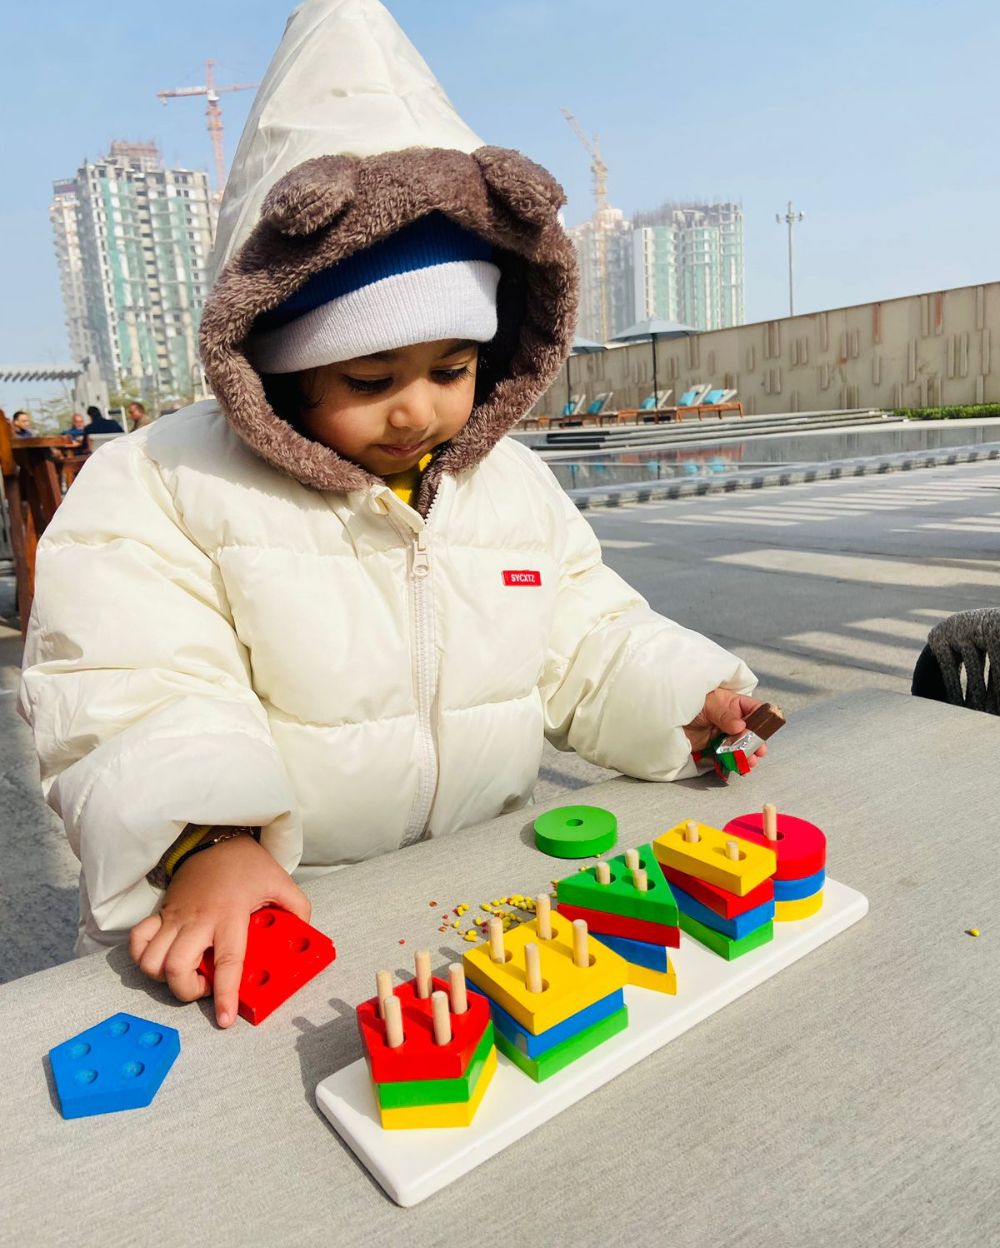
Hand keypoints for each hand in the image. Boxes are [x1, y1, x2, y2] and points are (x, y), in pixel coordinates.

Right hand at [129, 835, 310, 1027]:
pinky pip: (137, 940)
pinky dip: (142, 956)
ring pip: (151, 960)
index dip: (226, 993)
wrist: (215, 839)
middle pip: (176, 968)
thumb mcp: (280, 882)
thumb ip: (297, 908)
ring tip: (185, 975)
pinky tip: (161, 959)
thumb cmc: (248, 864)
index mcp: (230, 914)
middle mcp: (198, 919)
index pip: (227, 960)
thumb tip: (304, 935)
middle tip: (204, 988)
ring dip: (163, 978)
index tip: (225, 1019)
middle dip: (186, 991)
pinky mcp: (160, 913)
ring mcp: (175, 917)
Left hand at [683, 689, 767, 769]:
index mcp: (733, 704)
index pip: (755, 709)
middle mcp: (732, 720)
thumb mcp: (708, 704)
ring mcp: (723, 734)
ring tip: (750, 761)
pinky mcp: (714, 747)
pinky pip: (728, 756)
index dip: (763, 718)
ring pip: (742, 746)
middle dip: (757, 741)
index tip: (766, 729)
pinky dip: (734, 762)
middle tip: (759, 750)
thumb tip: (741, 727)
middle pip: (751, 731)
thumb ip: (724, 715)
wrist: (665, 718)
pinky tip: (739, 766)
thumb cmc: (686, 700)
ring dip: (747, 754)